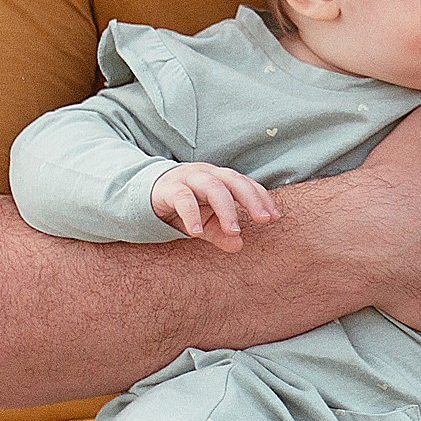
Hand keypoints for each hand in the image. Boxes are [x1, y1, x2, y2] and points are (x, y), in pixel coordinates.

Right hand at [151, 162, 279, 251]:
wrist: (146, 196)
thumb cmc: (183, 206)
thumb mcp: (206, 223)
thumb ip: (222, 232)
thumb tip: (239, 246)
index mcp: (220, 179)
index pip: (246, 184)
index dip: (261, 198)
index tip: (274, 217)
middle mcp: (207, 174)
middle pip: (233, 181)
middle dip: (251, 199)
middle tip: (263, 220)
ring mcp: (188, 178)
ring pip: (212, 187)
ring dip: (226, 209)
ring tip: (234, 230)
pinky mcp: (168, 188)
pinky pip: (183, 198)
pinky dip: (192, 215)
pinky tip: (197, 233)